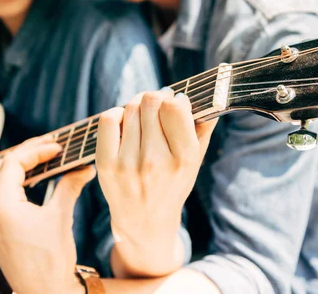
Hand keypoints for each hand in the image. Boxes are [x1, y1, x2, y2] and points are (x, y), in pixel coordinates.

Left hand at [0, 136, 94, 293]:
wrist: (43, 292)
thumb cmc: (50, 260)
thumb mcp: (60, 217)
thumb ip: (69, 186)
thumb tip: (85, 168)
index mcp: (2, 205)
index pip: (14, 163)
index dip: (36, 150)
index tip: (58, 148)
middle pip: (4, 168)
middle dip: (28, 153)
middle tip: (51, 145)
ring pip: (0, 181)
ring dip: (21, 167)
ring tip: (44, 157)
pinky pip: (1, 195)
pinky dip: (17, 182)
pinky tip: (34, 179)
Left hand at [96, 89, 216, 277]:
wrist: (144, 222)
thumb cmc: (172, 186)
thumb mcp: (194, 162)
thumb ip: (203, 128)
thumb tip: (211, 96)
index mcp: (183, 159)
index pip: (174, 108)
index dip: (174, 98)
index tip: (176, 101)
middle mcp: (155, 161)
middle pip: (151, 103)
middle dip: (156, 97)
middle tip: (158, 102)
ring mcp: (128, 164)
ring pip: (130, 108)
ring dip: (137, 103)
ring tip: (143, 112)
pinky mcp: (107, 165)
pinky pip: (108, 120)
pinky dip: (116, 113)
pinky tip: (124, 121)